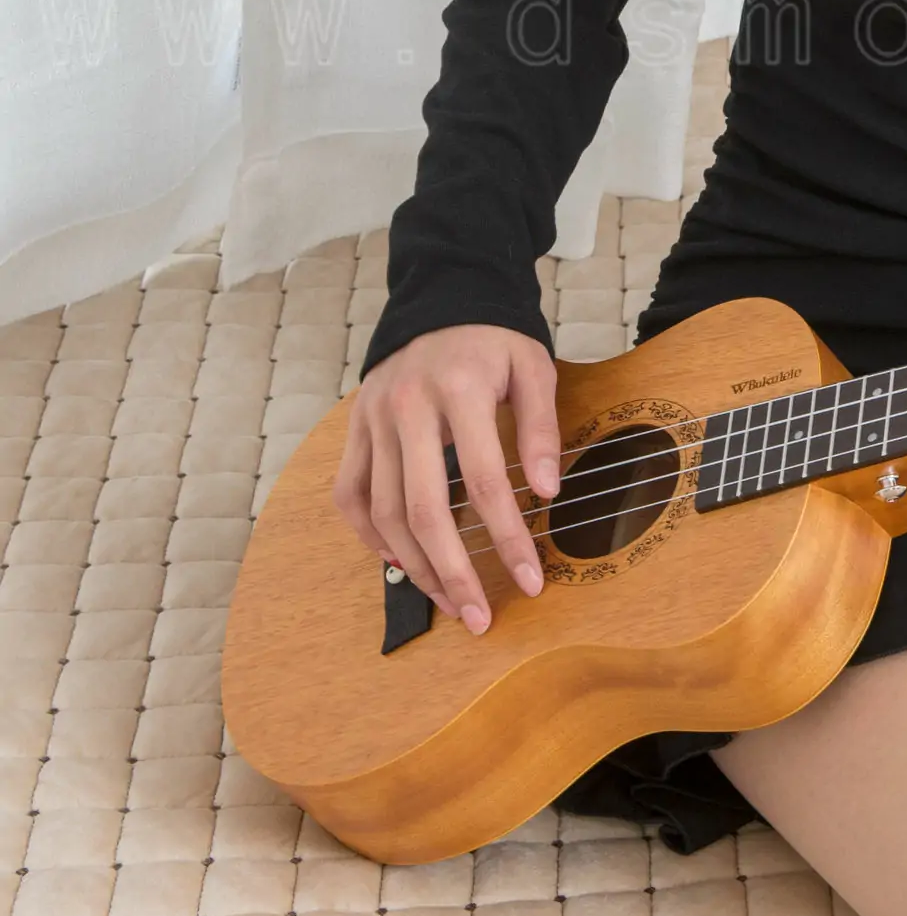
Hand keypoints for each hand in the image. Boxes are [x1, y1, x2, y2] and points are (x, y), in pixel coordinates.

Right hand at [333, 325, 562, 633]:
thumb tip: (548, 493)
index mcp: (458, 389)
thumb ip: (540, 429)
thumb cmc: (494, 340)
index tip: (531, 580)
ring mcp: (373, 420)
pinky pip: (350, 496)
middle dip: (454, 572)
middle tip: (480, 617)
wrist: (442, 298)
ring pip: (382, 512)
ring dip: (416, 566)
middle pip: (423, 509)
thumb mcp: (533, 368)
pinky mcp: (355, 430)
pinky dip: (371, 537)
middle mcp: (406, 407)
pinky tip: (403, 563)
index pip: (485, 481)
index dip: (508, 537)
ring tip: (450, 601)